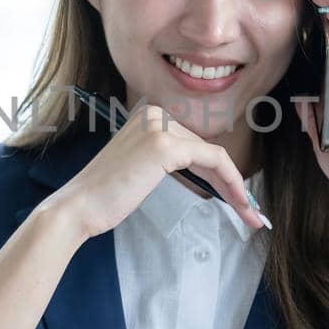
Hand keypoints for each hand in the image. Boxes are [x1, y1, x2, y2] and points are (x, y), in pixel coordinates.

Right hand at [50, 103, 268, 240]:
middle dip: (231, 183)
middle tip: (250, 213)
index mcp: (148, 115)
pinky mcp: (166, 145)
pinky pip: (214, 160)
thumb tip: (208, 171)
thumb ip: (167, 160)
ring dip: (236, 187)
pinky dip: (232, 182)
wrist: (78, 207)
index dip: (219, 174)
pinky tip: (240, 204)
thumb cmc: (105, 196)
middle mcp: (154, 113)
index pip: (194, 144)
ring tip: (249, 215)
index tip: (236, 200)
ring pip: (214, 156)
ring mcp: (160, 126)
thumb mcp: (141, 169)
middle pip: (206, 150)